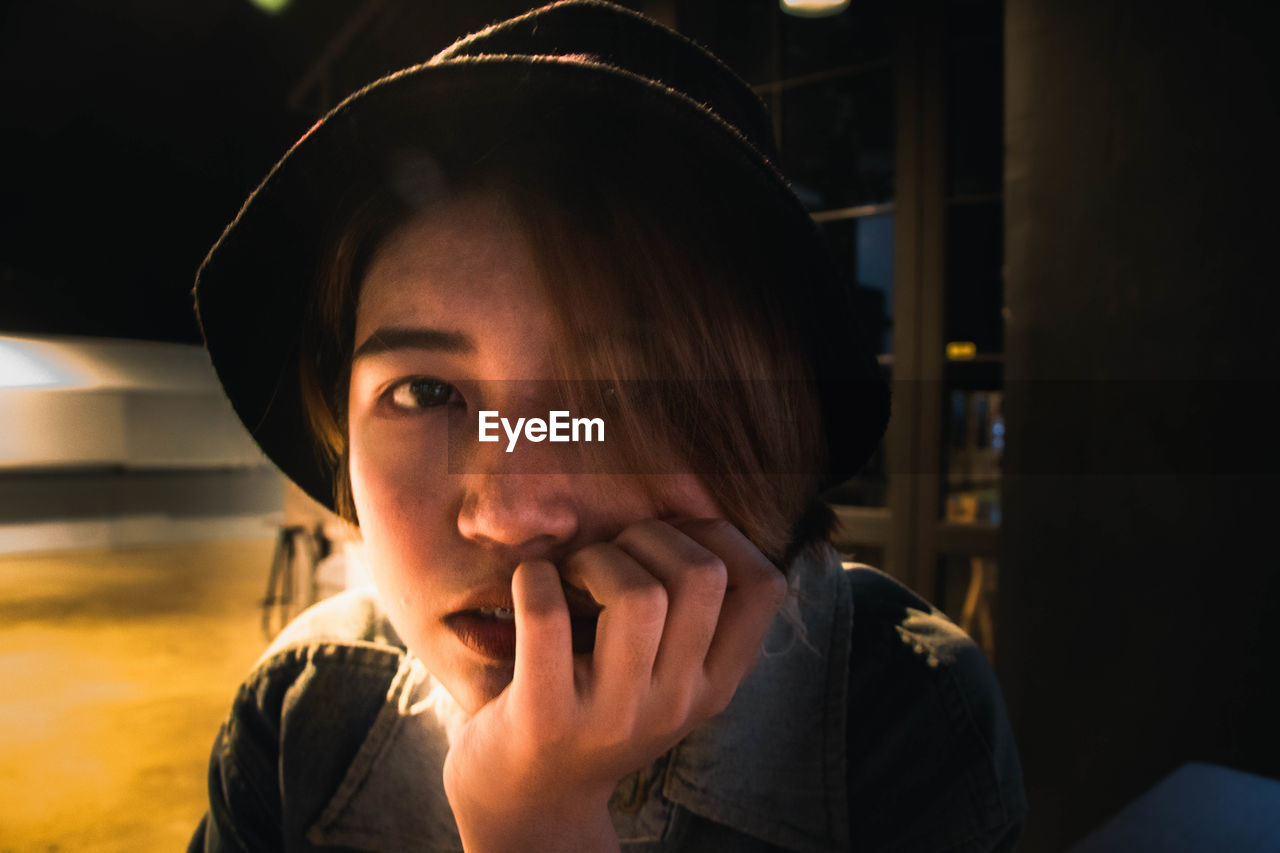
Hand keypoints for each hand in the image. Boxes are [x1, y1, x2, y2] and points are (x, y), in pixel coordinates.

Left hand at [441, 517, 786, 851]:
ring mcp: (614, 715)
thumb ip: (693, 619)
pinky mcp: (546, 718)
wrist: (530, 803)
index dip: (723, 536)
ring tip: (573, 577)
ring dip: (597, 558)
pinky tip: (531, 586)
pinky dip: (534, 578)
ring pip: (638, 593)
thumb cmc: (597, 712)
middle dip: (651, 536)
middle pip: (702, 575)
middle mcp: (675, 703)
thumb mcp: (666, 678)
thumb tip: (694, 507)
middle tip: (611, 555)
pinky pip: (547, 614)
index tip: (674, 538)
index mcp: (714, 685)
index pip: (766, 586)